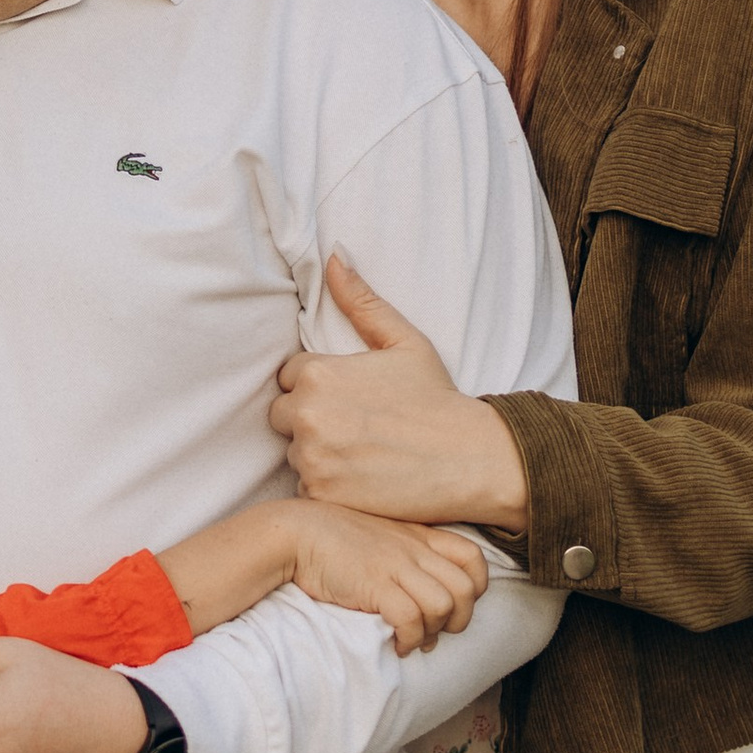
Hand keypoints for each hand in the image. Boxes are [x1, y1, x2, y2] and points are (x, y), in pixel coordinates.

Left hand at [272, 255, 530, 536]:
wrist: (470, 459)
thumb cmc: (437, 398)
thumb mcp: (404, 342)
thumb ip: (361, 302)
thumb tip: (332, 257)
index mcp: (318, 373)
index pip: (288, 377)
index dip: (318, 387)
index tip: (352, 399)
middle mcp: (307, 414)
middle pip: (282, 416)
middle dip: (310, 419)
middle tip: (356, 428)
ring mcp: (312, 457)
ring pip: (294, 454)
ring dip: (319, 454)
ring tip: (364, 454)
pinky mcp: (322, 495)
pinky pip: (306, 489)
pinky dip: (328, 487)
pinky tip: (362, 479)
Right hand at [285, 503, 490, 653]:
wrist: (295, 533)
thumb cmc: (334, 540)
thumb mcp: (381, 537)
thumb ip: (407, 555)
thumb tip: (424, 601)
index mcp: (419, 535)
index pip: (473, 558)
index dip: (476, 587)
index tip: (456, 605)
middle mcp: (414, 549)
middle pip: (467, 589)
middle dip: (460, 620)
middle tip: (436, 631)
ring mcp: (395, 566)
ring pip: (443, 606)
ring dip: (433, 632)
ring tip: (413, 640)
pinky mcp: (375, 585)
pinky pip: (411, 620)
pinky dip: (409, 640)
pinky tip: (396, 645)